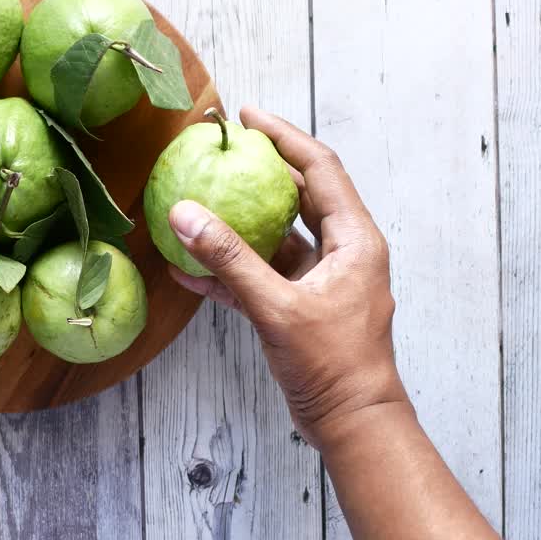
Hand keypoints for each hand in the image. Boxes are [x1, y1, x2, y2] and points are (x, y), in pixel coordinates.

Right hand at [167, 106, 406, 448]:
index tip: (248, 115)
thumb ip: (229, 260)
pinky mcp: (302, 306)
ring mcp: (322, 279)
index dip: (284, 136)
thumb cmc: (334, 365)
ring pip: (277, 235)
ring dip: (239, 223)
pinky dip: (230, 270)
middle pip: (299, 194)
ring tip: (199, 198)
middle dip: (260, 170)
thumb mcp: (277, 307)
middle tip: (223, 147)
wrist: (353, 423)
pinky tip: (188, 268)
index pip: (319, 169)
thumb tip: (185, 214)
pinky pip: (263, 275)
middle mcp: (343, 252)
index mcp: (354, 240)